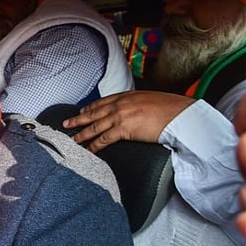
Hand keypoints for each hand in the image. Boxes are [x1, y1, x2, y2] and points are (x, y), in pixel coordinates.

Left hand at [61, 91, 194, 151]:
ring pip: (95, 127)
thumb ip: (138, 105)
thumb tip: (135, 112)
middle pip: (94, 112)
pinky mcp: (124, 129)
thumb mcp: (150, 100)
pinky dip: (93, 146)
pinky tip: (87, 150)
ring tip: (71, 139)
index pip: (103, 102)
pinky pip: (103, 139)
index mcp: (127, 96)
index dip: (90, 108)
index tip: (82, 111)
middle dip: (78, 119)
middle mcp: (120, 104)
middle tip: (66, 124)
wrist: (180, 114)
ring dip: (81, 134)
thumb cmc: (170, 109)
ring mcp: (120, 116)